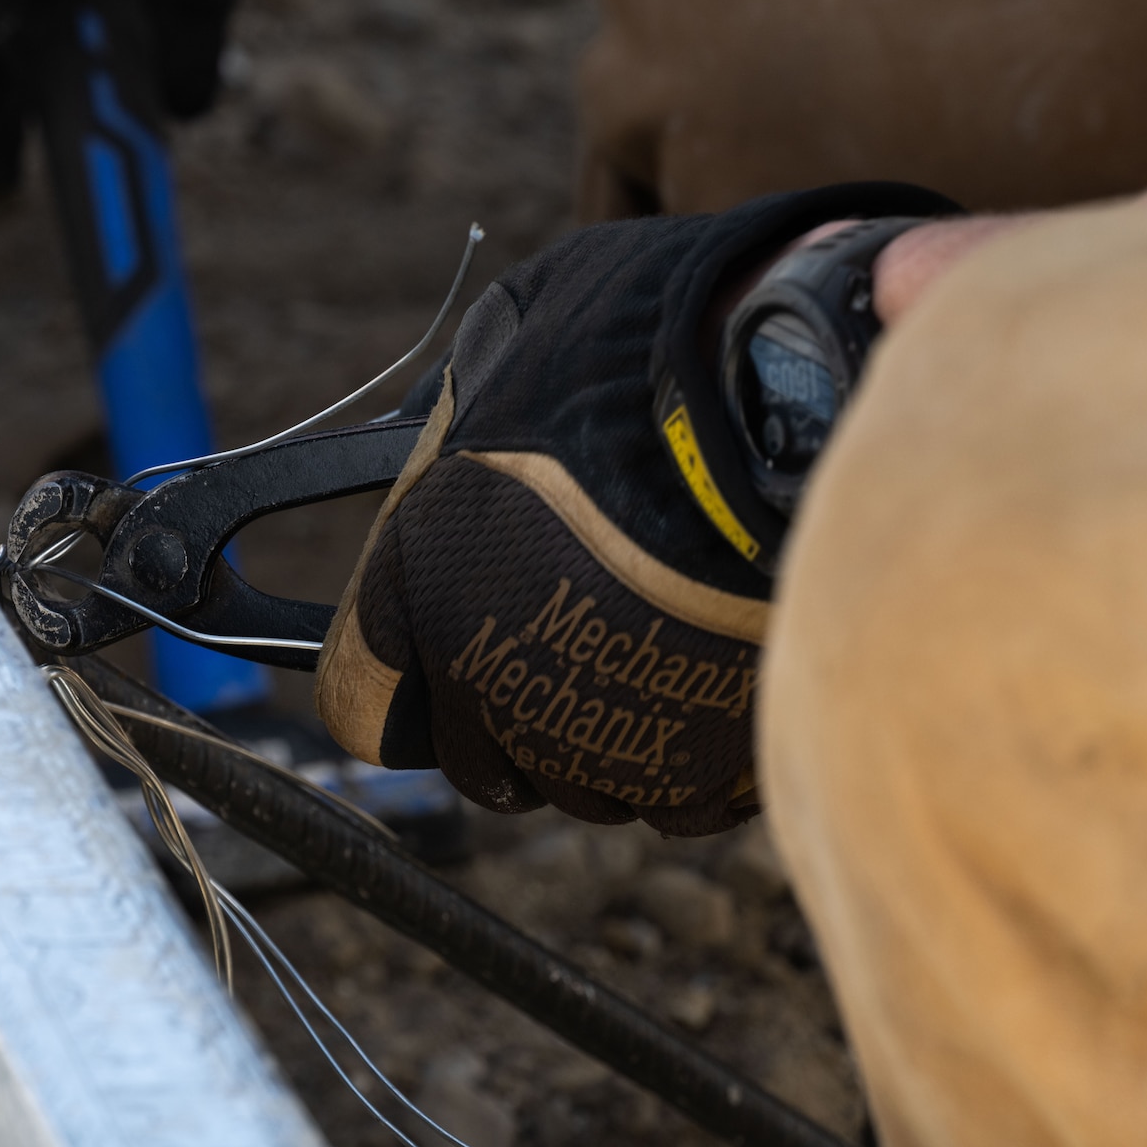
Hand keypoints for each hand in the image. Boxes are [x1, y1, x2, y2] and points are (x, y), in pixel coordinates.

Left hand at [315, 187, 948, 833]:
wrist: (787, 412)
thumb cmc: (638, 356)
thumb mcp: (504, 346)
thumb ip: (462, 423)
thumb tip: (461, 420)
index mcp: (416, 595)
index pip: (359, 698)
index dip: (399, 677)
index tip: (438, 656)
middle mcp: (488, 692)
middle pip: (479, 759)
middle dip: (514, 712)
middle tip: (577, 637)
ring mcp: (595, 748)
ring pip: (582, 786)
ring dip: (606, 740)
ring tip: (662, 649)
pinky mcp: (697, 777)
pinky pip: (680, 800)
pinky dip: (697, 758)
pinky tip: (723, 679)